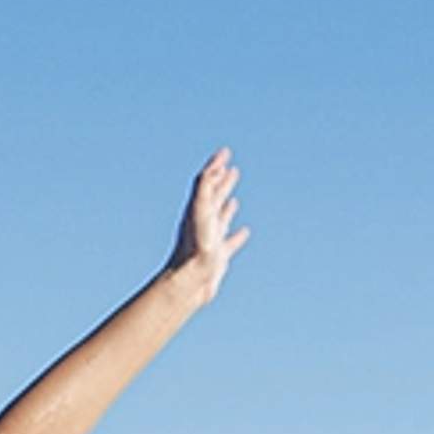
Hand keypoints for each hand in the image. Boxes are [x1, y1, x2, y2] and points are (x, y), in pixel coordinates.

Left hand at [163, 149, 249, 300]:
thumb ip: (204, 190)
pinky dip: (237, 235)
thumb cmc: (193, 248)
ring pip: (220, 218)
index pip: (206, 181)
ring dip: (226, 205)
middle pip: (212, 196)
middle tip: (230, 166)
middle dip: (221, 180)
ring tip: (233, 196)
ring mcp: (209, 239)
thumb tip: (212, 170)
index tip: (225, 152)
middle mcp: (202, 222)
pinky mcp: (217, 256)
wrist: (188, 282)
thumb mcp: (200, 212)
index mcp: (197, 210)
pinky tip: (244, 232)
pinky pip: (229, 242)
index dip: (215, 166)